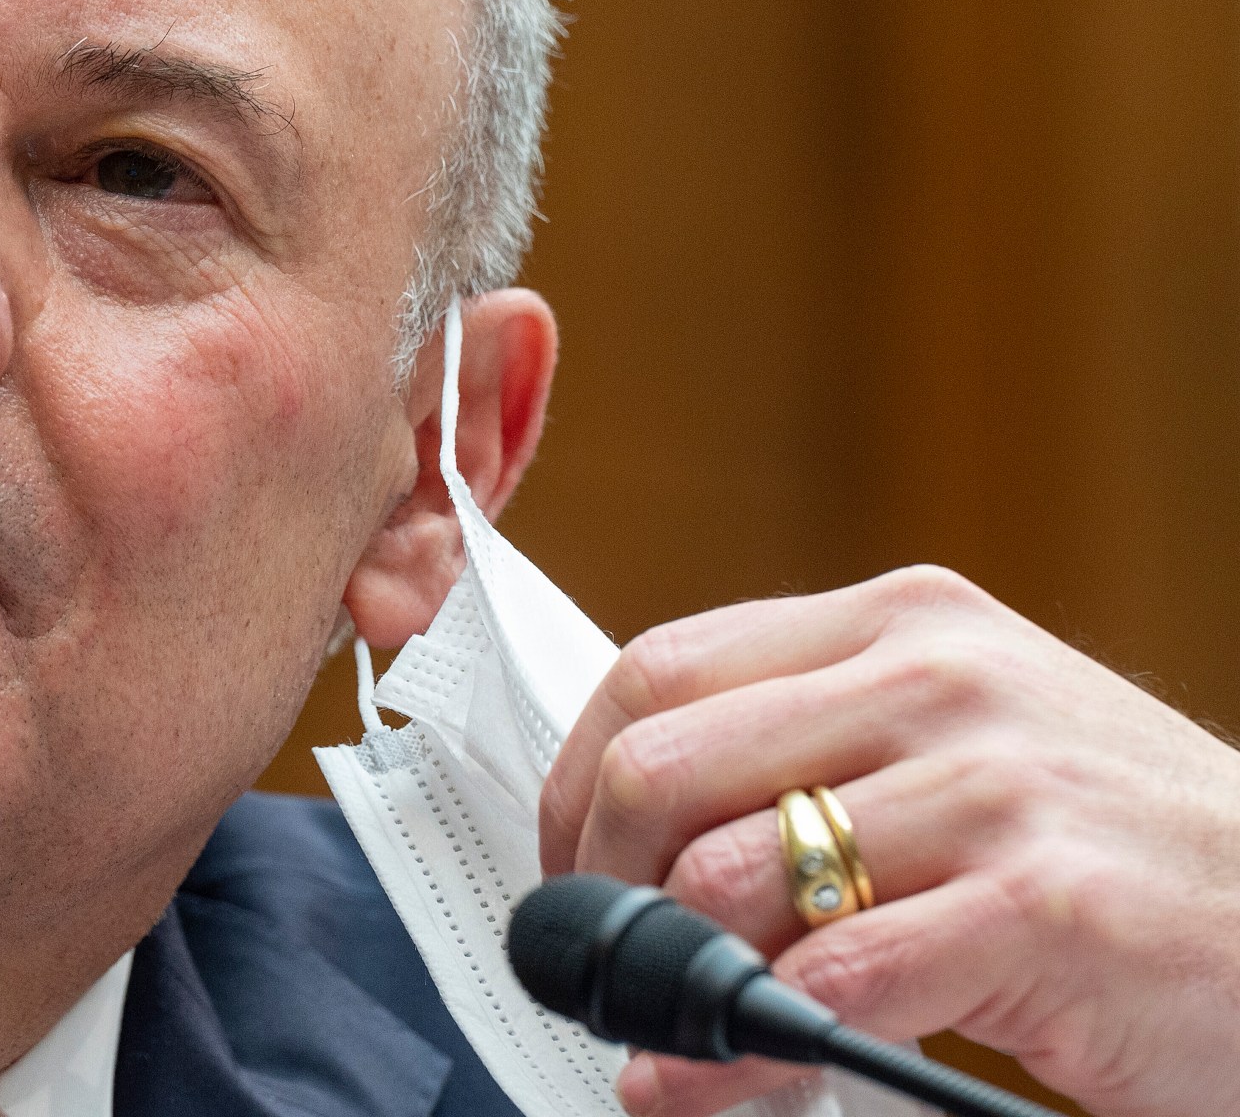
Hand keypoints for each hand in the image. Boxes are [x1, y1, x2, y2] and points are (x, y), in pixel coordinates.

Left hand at [538, 566, 1239, 1116]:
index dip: (579, 786)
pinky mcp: (1048, 902)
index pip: (658, 670)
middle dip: (603, 889)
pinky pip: (838, 974)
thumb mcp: (954, 762)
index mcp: (901, 622)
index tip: (572, 872)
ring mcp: (997, 783)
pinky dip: (765, 1037)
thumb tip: (615, 872)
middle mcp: (940, 677)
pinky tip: (763, 1062)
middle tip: (615, 966)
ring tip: (693, 1029)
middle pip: (659, 768)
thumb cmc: (1112, 855)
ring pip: (727, 877)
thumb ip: (801, 775)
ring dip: (680, 979)